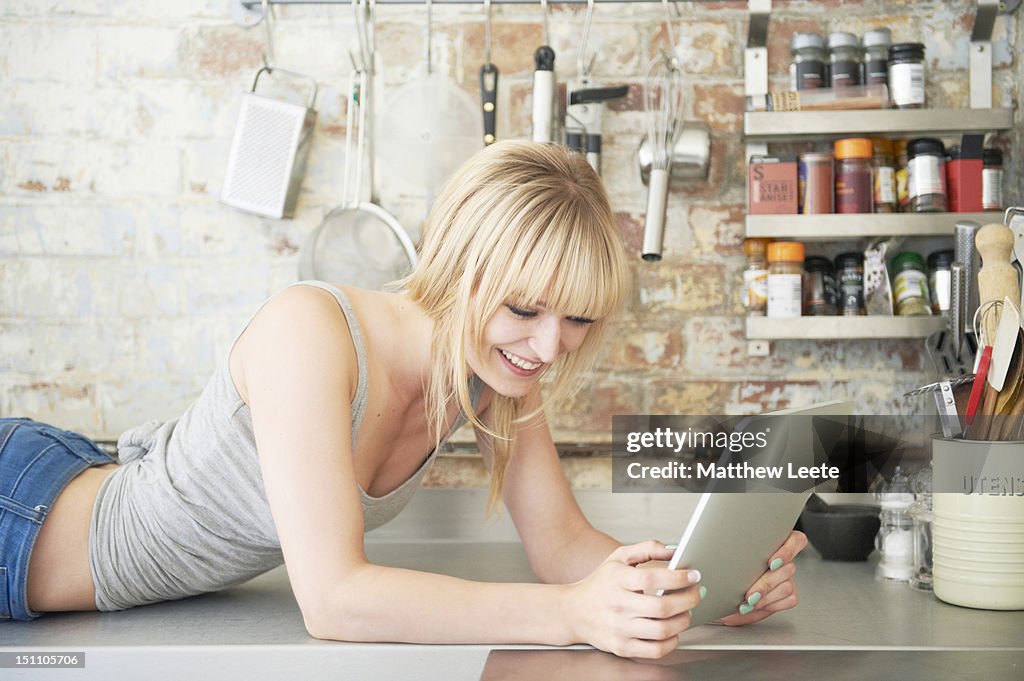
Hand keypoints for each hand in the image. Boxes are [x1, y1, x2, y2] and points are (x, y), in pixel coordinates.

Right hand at [561, 540, 703, 658]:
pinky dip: (672, 641)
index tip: (694, 575)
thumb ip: (647, 549)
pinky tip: (673, 630)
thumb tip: (674, 550)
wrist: (573, 612)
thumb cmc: (600, 584)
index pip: (653, 578)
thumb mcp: (618, 558)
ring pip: (662, 630)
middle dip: (689, 599)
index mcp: (618, 580)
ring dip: (683, 620)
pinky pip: (655, 650)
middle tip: (698, 593)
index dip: (679, 578)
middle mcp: (618, 605)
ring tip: (686, 611)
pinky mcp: (622, 647)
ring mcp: (619, 628)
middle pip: (662, 607)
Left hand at [714, 530, 808, 625]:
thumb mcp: (724, 557)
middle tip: (749, 594)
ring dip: (766, 597)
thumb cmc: (724, 571)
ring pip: (788, 585)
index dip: (787, 551)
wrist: (721, 595)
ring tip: (748, 602)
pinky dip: (770, 605)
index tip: (770, 563)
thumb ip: (732, 551)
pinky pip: (790, 599)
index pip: (795, 540)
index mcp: (771, 542)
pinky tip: (755, 606)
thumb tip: (723, 550)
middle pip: (788, 568)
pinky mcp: (789, 594)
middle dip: (766, 584)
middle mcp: (782, 559)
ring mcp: (787, 576)